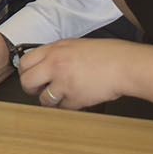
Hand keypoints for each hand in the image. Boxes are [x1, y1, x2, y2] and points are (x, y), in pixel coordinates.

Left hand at [17, 38, 136, 110]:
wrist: (127, 65)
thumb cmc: (109, 55)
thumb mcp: (77, 45)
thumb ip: (59, 53)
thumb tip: (46, 64)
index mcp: (55, 49)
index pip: (25, 62)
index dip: (26, 72)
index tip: (31, 77)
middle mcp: (55, 64)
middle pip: (27, 82)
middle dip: (32, 89)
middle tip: (40, 90)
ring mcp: (63, 82)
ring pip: (43, 99)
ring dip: (51, 100)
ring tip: (63, 96)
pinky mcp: (74, 98)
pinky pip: (62, 108)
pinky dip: (68, 106)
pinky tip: (78, 98)